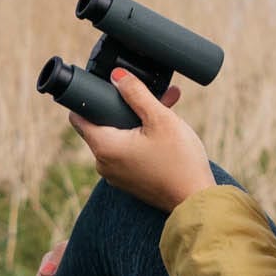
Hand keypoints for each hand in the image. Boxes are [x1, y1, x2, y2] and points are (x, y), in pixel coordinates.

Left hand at [69, 71, 214, 212]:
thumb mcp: (160, 118)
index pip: (78, 117)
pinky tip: (165, 126)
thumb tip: (117, 75)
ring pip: (120, 137)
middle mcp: (104, 163)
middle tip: (146, 92)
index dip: (88, 98)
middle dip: (123, 106)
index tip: (104, 87)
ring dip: (138, 120)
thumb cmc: (179, 161)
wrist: (196, 201)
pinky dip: (142, 137)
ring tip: (166, 103)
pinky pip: (129, 152)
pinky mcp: (130, 181)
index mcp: (104, 147)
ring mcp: (116, 175)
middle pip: (102, 125)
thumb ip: (136, 93)